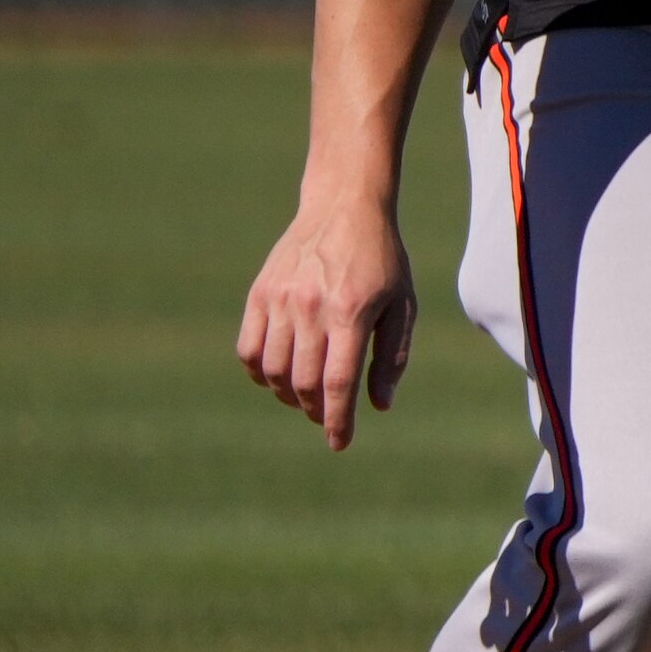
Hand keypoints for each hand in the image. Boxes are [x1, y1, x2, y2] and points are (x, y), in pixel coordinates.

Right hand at [237, 196, 417, 451]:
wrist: (345, 208)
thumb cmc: (382, 262)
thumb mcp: (403, 306)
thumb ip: (391, 357)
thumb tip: (379, 406)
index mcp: (351, 313)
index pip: (338, 382)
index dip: (337, 420)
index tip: (339, 443)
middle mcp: (311, 308)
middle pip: (304, 382)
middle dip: (315, 410)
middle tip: (325, 416)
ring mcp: (280, 300)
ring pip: (272, 370)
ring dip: (288, 395)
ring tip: (305, 397)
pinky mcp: (259, 293)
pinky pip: (248, 349)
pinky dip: (259, 372)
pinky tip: (278, 375)